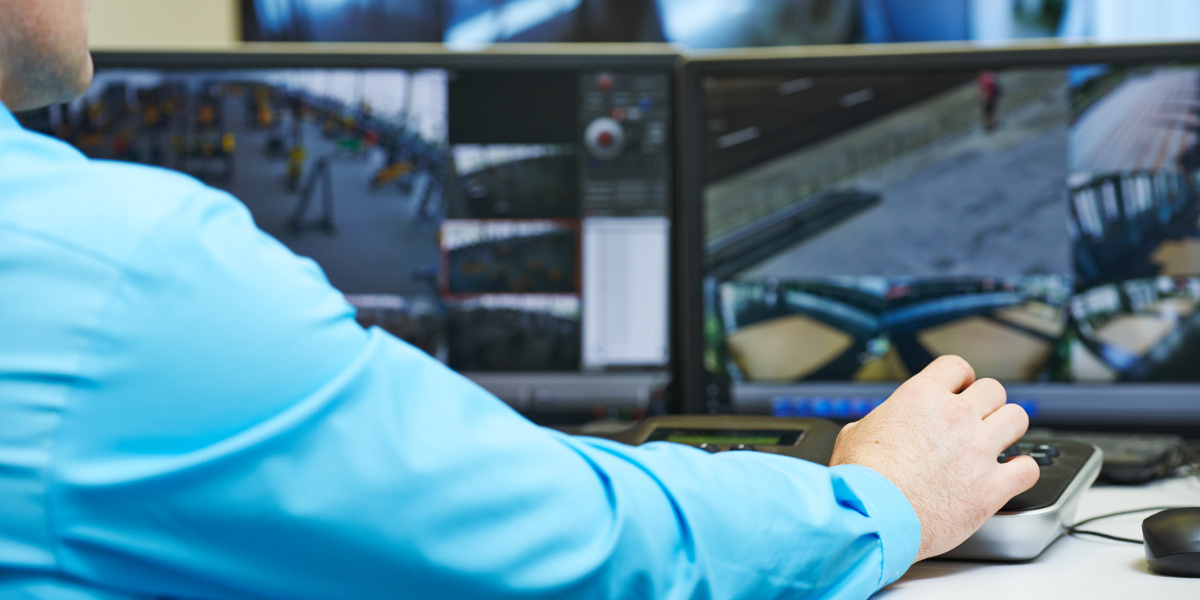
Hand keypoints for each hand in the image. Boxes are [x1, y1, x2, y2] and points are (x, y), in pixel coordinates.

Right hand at [829, 355, 1039, 561]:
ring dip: (1009, 429)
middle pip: (994, 389)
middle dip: (987, 403)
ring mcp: (978, 450)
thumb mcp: (854, 434)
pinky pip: (1028, 468)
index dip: (960, 379)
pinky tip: (1011, 475)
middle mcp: (956, 417)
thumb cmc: (860, 480)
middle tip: (978, 420)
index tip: (960, 390)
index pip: (956, 367)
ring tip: (998, 442)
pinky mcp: (992, 486)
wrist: (872, 516)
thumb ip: (878, 423)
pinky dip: (1022, 470)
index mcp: (921, 397)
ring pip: (1018, 418)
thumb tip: (878, 427)